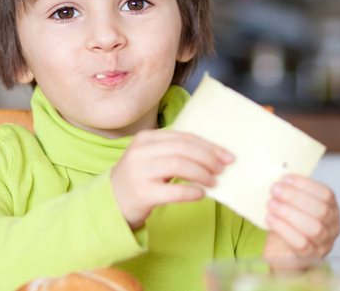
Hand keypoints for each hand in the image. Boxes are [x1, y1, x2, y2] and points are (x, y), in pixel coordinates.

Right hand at [111, 130, 232, 229]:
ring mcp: (140, 172)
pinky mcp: (142, 193)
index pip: (183, 137)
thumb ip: (174, 151)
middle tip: (222, 169)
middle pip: (183, 149)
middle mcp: (140, 152)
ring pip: (179, 165)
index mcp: (145, 139)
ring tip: (213, 182)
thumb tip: (214, 155)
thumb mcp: (151, 157)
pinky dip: (191, 192)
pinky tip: (201, 194)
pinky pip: (173, 191)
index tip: (227, 156)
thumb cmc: (139, 178)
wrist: (112, 201)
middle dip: (208, 158)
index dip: (208, 146)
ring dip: (202, 174)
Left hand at [262, 175, 339, 258]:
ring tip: (271, 204)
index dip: (305, 185)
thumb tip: (277, 177)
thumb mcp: (295, 204)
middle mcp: (332, 226)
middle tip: (275, 190)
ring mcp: (324, 243)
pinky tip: (270, 219)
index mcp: (332, 208)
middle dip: (295, 197)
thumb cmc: (290, 223)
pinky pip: (301, 244)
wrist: (284, 250)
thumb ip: (291, 191)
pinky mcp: (311, 256)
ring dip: (289, 213)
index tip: (285, 178)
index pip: (326, 194)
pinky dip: (284, 229)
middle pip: (321, 211)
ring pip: (314, 228)